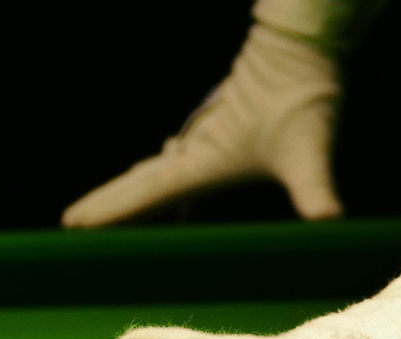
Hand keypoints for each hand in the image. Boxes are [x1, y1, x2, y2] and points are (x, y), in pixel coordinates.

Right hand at [62, 23, 343, 227]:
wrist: (302, 49)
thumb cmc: (302, 97)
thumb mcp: (309, 151)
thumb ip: (317, 189)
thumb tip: (330, 218)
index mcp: (202, 160)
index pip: (147, 192)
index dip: (110, 211)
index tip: (73, 225)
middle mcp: (194, 151)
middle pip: (140, 184)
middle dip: (107, 207)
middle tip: (70, 226)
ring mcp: (203, 141)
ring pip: (156, 174)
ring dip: (131, 196)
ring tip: (105, 220)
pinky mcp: (219, 135)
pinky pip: (179, 168)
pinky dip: (165, 186)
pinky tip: (180, 206)